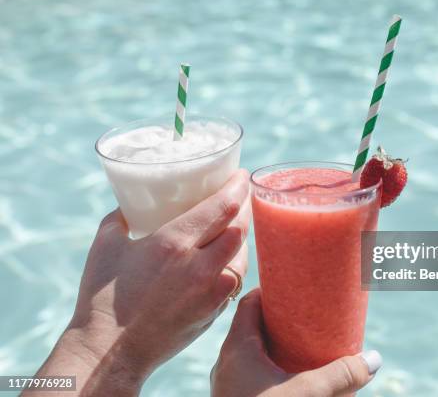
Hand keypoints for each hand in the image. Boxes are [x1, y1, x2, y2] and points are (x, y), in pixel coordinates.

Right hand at [30, 170, 250, 395]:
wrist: (110, 352)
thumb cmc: (103, 298)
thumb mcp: (106, 246)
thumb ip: (121, 218)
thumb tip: (130, 205)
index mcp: (173, 243)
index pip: (223, 206)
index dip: (238, 186)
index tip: (242, 175)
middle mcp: (200, 266)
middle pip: (240, 227)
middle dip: (245, 205)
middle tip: (242, 193)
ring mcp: (211, 292)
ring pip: (243, 253)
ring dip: (243, 234)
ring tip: (237, 221)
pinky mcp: (214, 311)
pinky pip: (235, 278)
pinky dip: (236, 260)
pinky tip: (229, 255)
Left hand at [211, 288, 381, 396]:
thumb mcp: (307, 395)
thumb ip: (341, 375)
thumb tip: (374, 359)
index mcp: (237, 349)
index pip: (249, 304)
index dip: (272, 291)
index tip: (295, 287)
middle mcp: (227, 363)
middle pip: (252, 328)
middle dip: (280, 321)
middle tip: (308, 316)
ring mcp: (229, 386)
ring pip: (252, 355)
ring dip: (276, 347)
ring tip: (304, 345)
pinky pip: (253, 376)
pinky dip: (272, 370)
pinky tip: (293, 379)